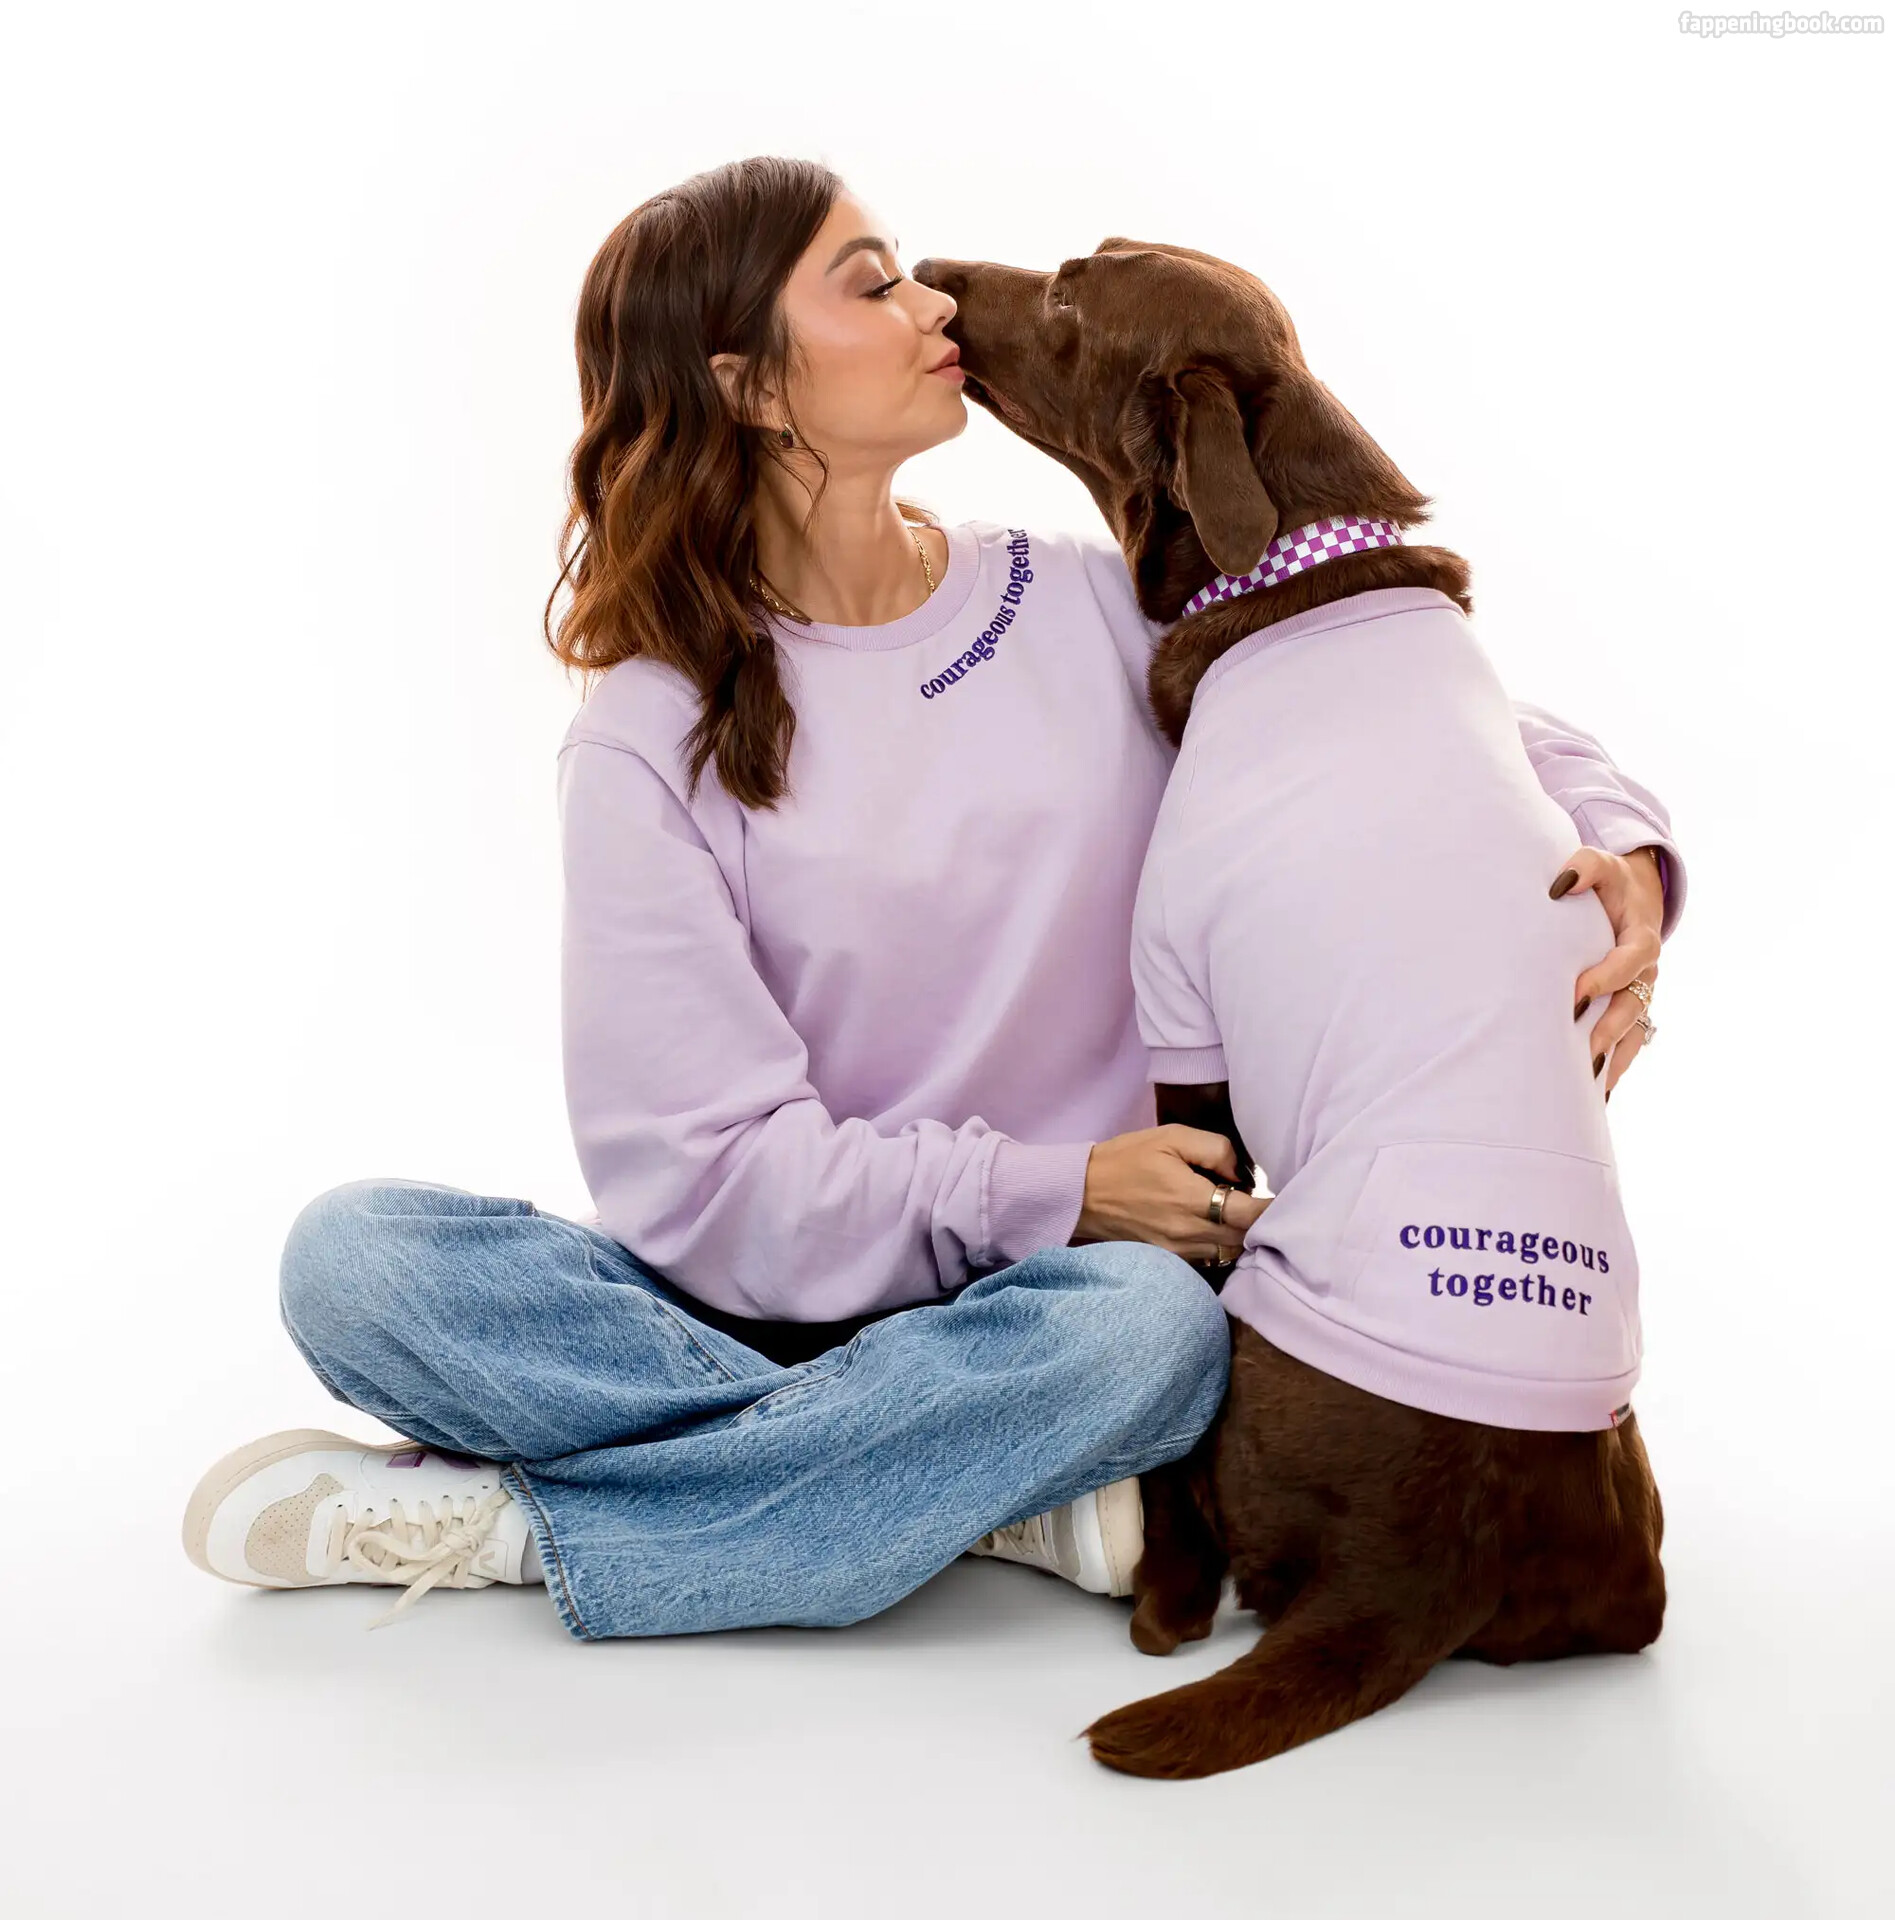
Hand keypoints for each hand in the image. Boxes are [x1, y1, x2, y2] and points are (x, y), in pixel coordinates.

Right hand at [1071, 1125, 1270, 1261]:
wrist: (1081, 1193)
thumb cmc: (1126, 1158)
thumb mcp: (1170, 1136)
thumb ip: (1215, 1149)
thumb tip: (1243, 1175)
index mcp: (1191, 1200)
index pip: (1251, 1215)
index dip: (1275, 1209)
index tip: (1288, 1198)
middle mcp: (1189, 1233)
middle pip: (1246, 1238)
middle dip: (1260, 1222)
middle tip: (1265, 1202)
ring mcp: (1180, 1253)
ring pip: (1230, 1252)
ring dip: (1241, 1235)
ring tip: (1239, 1213)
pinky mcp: (1171, 1261)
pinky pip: (1210, 1259)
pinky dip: (1221, 1245)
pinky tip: (1216, 1226)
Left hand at [1550, 844, 1664, 1096]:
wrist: (1630, 896)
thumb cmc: (1608, 882)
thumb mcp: (1600, 865)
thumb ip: (1583, 867)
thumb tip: (1558, 884)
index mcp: (1642, 939)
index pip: (1630, 961)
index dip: (1607, 977)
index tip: (1577, 993)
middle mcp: (1646, 972)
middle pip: (1631, 1005)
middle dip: (1606, 1028)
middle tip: (1579, 1050)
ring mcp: (1641, 994)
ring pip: (1632, 1032)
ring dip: (1612, 1057)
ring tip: (1588, 1087)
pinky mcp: (1632, 1009)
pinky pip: (1630, 1043)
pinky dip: (1614, 1067)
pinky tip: (1594, 1095)